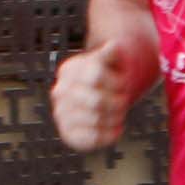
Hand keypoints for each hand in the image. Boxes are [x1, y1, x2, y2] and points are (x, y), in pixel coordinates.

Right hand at [52, 32, 157, 152]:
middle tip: (125, 102)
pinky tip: (117, 129)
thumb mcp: (109, 59)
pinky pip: (89, 139)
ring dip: (115, 118)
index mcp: (69, 70)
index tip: (125, 84)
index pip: (96, 76)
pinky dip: (108, 135)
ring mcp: (61, 114)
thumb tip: (114, 46)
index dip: (117, 82)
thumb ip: (110, 53)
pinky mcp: (68, 134)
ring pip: (94, 119)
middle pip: (97, 100)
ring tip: (120, 114)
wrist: (97, 96)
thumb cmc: (107, 75)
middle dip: (117, 102)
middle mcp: (60, 92)